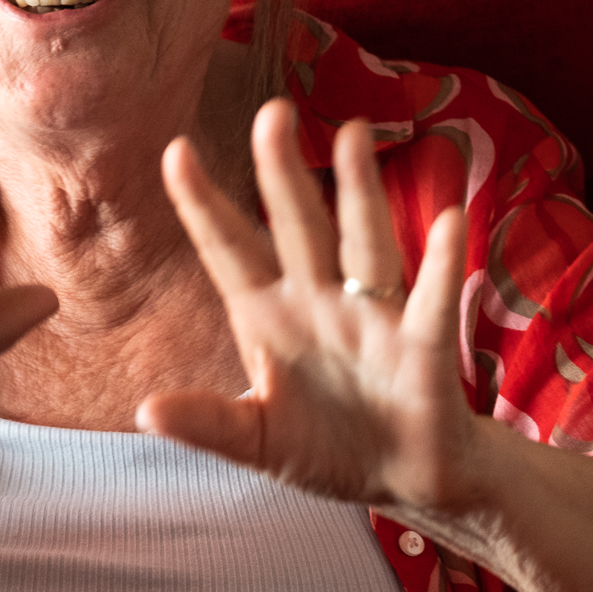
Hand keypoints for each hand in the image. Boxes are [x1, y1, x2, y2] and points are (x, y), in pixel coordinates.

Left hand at [138, 100, 481, 515]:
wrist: (404, 478)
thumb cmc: (327, 448)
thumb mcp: (258, 441)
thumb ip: (208, 424)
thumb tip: (144, 410)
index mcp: (270, 318)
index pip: (230, 251)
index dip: (203, 205)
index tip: (175, 151)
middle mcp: (320, 302)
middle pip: (297, 227)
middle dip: (282, 175)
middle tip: (271, 113)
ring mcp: (373, 319)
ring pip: (363, 243)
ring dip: (359, 192)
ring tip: (354, 135)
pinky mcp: (423, 348)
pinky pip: (431, 301)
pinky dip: (441, 264)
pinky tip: (448, 221)